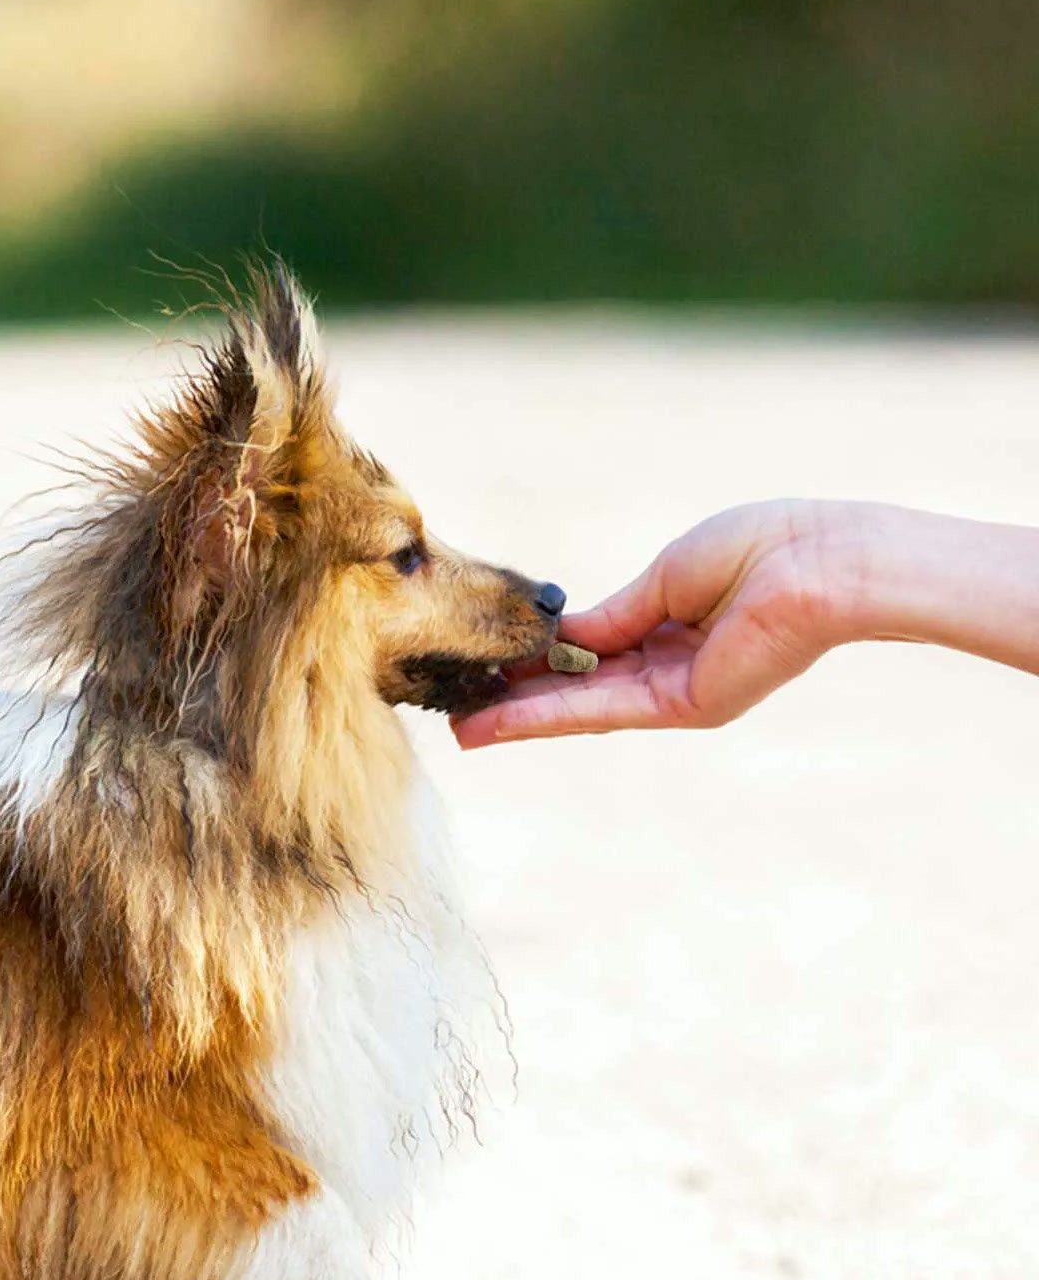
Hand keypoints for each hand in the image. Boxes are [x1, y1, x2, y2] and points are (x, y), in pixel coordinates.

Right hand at [452, 500, 846, 747]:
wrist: (820, 564)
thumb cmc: (761, 548)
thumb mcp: (666, 578)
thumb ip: (611, 617)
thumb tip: (556, 638)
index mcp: (671, 623)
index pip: (589, 649)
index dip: (537, 656)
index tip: (488, 659)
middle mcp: (669, 665)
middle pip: (576, 687)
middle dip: (516, 698)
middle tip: (458, 711)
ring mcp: (675, 691)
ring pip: (579, 706)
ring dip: (517, 719)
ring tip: (460, 731)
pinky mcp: (682, 706)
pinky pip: (599, 709)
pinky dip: (545, 716)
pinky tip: (498, 724)